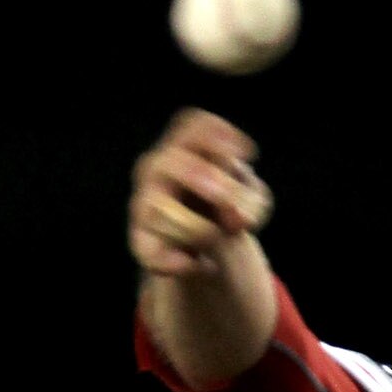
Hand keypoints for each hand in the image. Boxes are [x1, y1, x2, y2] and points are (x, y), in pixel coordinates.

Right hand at [128, 109, 273, 276]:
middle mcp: (157, 167)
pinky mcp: (140, 240)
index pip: (192, 126)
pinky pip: (150, 253)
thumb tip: (235, 218)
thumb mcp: (250, 200)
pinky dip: (175, 263)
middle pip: (170, 162)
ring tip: (216, 237)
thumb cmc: (225, 207)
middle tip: (227, 198)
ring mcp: (144, 203)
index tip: (248, 153)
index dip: (217, 135)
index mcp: (185, 145)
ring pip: (162, 211)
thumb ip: (251, 202)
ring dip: (198, 228)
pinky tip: (195, 265)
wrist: (201, 247)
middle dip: (201, 177)